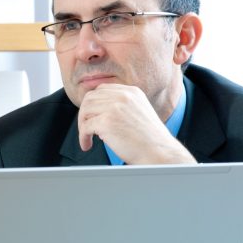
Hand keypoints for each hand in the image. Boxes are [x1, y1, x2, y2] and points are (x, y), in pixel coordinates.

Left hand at [78, 83, 195, 163]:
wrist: (159, 152)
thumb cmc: (149, 139)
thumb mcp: (138, 112)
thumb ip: (121, 106)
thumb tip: (96, 110)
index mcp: (131, 91)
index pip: (101, 89)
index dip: (92, 103)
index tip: (91, 116)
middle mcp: (123, 96)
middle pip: (89, 98)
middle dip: (84, 114)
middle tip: (86, 129)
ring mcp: (114, 108)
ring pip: (85, 111)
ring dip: (82, 126)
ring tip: (87, 138)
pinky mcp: (107, 122)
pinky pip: (85, 127)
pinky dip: (83, 137)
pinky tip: (87, 145)